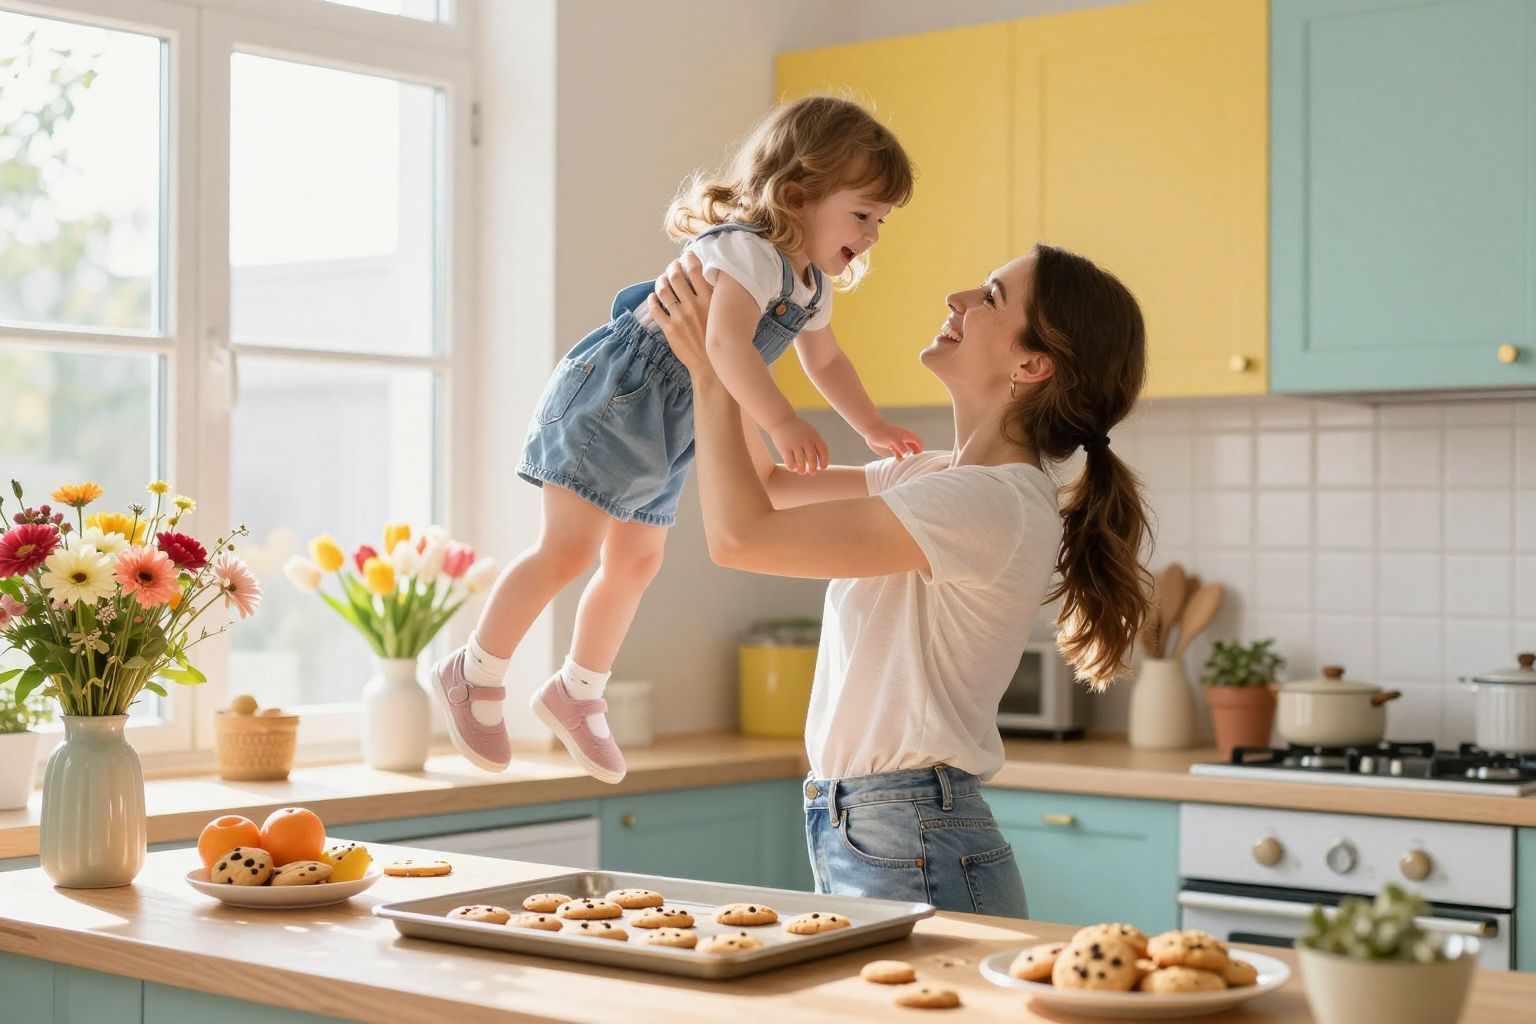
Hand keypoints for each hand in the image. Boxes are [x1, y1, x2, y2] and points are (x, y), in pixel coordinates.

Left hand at [648, 252, 712, 374]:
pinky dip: (652, 300)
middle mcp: (693, 305)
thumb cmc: (720, 339)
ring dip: (660, 281)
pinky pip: (655, 309)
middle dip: (672, 267)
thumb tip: (717, 278)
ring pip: (663, 290)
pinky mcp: (670, 329)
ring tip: (662, 280)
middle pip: (676, 276)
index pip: (694, 270)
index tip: (686, 257)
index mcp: (709, 300)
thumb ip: (719, 297)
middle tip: (673, 267)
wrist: (712, 366)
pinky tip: (654, 297)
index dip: (688, 259)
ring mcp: (680, 317)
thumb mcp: (725, 314)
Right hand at [768, 415, 828, 474]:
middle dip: (813, 469)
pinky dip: (792, 468)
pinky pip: (790, 463)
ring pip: (801, 464)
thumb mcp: (809, 432)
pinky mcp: (785, 448)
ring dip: (802, 470)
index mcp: (814, 436)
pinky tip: (792, 467)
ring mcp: (795, 444)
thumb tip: (820, 463)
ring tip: (801, 471)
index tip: (822, 468)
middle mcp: (806, 440)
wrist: (781, 420)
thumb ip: (816, 445)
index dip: (824, 461)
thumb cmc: (797, 429)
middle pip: (812, 460)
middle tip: (811, 472)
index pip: (824, 451)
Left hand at [861, 421, 923, 460]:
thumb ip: (901, 446)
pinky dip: (900, 460)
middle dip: (915, 454)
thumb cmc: (882, 433)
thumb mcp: (893, 439)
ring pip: (907, 452)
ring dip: (908, 458)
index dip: (920, 448)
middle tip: (913, 463)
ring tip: (906, 465)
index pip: (918, 441)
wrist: (870, 430)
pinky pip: (899, 455)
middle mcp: (903, 440)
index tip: (916, 456)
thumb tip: (908, 454)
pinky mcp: (892, 448)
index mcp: (906, 435)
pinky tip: (898, 464)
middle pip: (914, 447)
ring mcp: (898, 444)